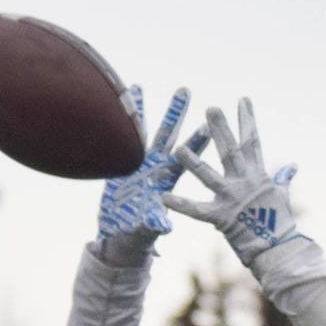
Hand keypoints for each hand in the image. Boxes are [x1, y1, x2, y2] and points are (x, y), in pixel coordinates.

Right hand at [97, 86, 208, 249]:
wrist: (118, 235)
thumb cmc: (135, 236)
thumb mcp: (146, 231)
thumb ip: (154, 225)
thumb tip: (164, 225)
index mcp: (166, 182)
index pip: (184, 159)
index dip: (195, 143)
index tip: (207, 126)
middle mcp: (157, 167)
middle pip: (170, 136)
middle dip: (177, 114)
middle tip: (185, 90)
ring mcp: (142, 162)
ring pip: (152, 131)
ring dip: (159, 110)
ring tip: (165, 89)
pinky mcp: (124, 161)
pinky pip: (128, 134)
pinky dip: (131, 115)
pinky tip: (131, 93)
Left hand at [164, 98, 300, 266]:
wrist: (278, 248)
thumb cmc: (280, 223)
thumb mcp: (282, 196)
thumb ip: (283, 178)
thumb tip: (293, 166)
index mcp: (258, 174)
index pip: (252, 141)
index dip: (247, 120)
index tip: (243, 100)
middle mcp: (243, 182)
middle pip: (230, 151)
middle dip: (221, 129)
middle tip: (211, 108)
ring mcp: (231, 198)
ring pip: (208, 176)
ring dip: (193, 162)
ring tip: (178, 148)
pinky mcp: (220, 217)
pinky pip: (197, 210)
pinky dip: (180, 204)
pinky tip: (164, 196)